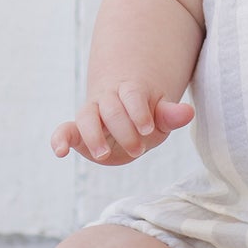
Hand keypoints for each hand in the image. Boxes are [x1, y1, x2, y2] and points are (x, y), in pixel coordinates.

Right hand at [50, 84, 194, 165]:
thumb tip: (188, 112)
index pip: (132, 95)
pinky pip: (65, 131)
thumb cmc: (146, 119)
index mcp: (130, 92)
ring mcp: (91, 114)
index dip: (138, 111)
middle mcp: (107, 100)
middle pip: (111, 109)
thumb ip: (170, 115)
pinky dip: (59, 139)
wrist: (125, 122)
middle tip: (138, 150)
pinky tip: (60, 152)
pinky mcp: (78, 132)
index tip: (148, 129)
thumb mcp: (160, 118)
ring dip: (93, 135)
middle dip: (124, 130)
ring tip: (104, 154)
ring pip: (86, 117)